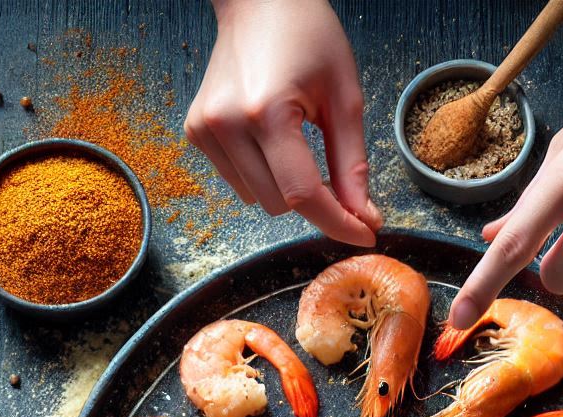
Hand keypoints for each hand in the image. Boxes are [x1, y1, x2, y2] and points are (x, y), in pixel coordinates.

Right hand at [185, 0, 381, 245]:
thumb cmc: (308, 35)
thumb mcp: (344, 96)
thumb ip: (352, 164)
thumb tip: (363, 217)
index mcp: (266, 111)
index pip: (304, 194)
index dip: (338, 222)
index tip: (366, 235)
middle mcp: (227, 123)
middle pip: (282, 205)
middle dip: (315, 201)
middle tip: (335, 176)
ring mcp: (205, 129)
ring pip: (260, 200)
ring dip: (287, 189)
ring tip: (296, 143)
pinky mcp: (196, 132)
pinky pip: (239, 182)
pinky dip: (263, 176)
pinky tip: (270, 140)